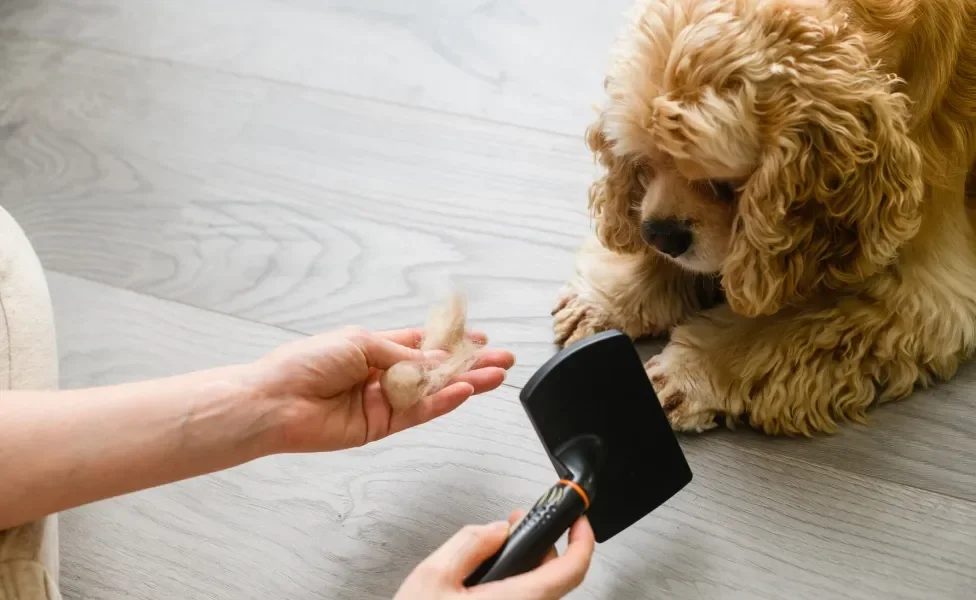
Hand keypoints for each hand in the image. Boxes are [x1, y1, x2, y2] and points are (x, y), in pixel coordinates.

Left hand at [247, 327, 514, 451]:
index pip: (423, 344)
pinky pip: (419, 412)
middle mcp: (382, 374)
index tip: (481, 339)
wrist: (277, 401)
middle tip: (502, 360)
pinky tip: (463, 391)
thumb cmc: (305, 364)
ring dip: (465, 383)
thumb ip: (403, 354)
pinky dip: (442, 402)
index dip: (453, 341)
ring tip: (496, 375)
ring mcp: (383, 401)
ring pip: (434, 392)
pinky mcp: (381, 426)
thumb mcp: (360, 342)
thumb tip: (436, 359)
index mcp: (375, 348)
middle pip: (436, 369)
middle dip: (470, 364)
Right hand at [394, 509, 595, 599]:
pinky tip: (488, 579)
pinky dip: (513, 586)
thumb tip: (497, 530)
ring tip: (497, 551)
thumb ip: (471, 543)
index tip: (578, 521)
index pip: (571, 571)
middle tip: (521, 526)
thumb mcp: (433, 576)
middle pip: (554, 579)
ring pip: (536, 593)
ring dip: (525, 567)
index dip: (582, 540)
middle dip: (541, 546)